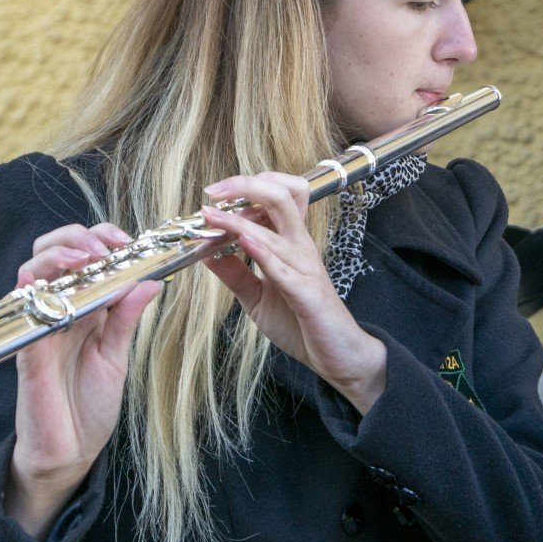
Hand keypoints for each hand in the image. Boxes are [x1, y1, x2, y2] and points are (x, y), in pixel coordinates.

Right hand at [6, 223, 160, 540]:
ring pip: (31, 271)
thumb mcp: (116, 356)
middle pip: (50, 252)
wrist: (70, 454)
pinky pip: (25, 313)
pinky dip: (44, 294)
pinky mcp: (26, 353)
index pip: (80, 256)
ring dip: (60, 255)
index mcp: (80, 308)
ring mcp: (37, 329)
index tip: (129, 241)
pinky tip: (69, 291)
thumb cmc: (89, 405)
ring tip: (91, 258)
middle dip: (78, 236)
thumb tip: (151, 280)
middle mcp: (54, 312)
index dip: (100, 238)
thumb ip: (127, 317)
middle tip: (109, 245)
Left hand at [199, 173, 386, 415]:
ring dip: (239, 221)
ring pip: (275, 230)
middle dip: (246, 186)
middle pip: (283, 197)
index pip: (280, 196)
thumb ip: (234, 273)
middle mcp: (301, 247)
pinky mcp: (307, 294)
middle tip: (214, 190)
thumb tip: (206, 252)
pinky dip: (262, 252)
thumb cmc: (300, 322)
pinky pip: (283, 268)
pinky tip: (243, 242)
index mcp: (291, 243)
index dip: (248, 186)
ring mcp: (306, 268)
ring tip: (211, 216)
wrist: (336, 355)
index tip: (215, 194)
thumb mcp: (256, 296)